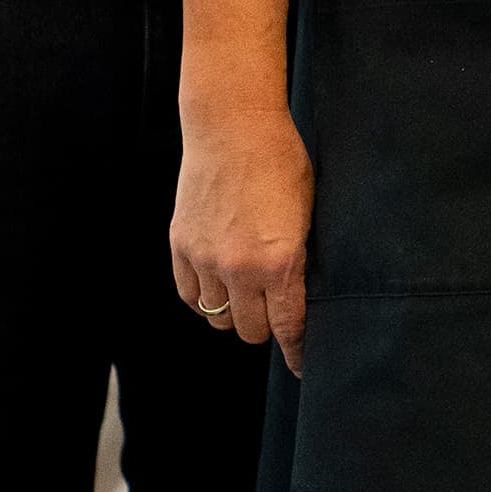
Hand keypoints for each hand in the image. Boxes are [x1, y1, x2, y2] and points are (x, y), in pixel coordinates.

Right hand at [171, 100, 312, 371]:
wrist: (233, 127)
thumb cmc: (282, 162)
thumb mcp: (309, 212)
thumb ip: (300, 258)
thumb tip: (300, 295)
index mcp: (280, 261)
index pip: (288, 327)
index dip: (297, 351)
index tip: (303, 364)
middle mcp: (239, 269)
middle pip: (251, 331)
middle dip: (267, 326)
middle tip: (276, 310)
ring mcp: (205, 259)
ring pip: (218, 318)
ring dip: (234, 313)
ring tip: (247, 294)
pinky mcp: (181, 247)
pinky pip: (191, 296)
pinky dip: (205, 298)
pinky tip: (219, 284)